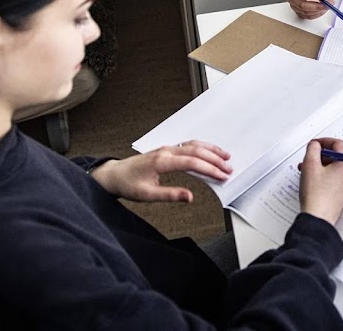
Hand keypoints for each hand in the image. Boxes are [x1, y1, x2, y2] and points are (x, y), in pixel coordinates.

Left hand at [89, 140, 231, 201]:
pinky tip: (209, 151)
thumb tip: (189, 197)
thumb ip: (170, 195)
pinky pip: (188, 145)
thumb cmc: (128, 184)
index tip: (221, 175)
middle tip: (228, 169)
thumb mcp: (147, 195)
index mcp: (161, 161)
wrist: (114, 175)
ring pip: (193, 145)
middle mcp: (166, 151)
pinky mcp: (167, 150)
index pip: (191, 162)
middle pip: (196, 151)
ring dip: (210, 150)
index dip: (209, 169)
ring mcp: (167, 149)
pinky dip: (202, 147)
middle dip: (215, 159)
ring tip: (225, 157)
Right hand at [286, 0, 332, 19]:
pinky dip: (318, 14)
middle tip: (327, 3)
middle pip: (302, 5)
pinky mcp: (300, 12)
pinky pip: (309, 16)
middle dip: (316, 5)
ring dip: (319, 10)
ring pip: (306, 12)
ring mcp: (295, 6)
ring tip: (328, 5)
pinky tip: (324, 9)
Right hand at [298, 137, 342, 224]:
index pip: (337, 144)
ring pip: (333, 167)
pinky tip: (311, 180)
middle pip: (335, 156)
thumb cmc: (316, 196)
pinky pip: (333, 178)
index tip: (314, 144)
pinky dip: (323, 175)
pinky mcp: (341, 193)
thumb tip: (315, 145)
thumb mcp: (310, 165)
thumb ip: (312, 149)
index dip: (323, 141)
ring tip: (306, 170)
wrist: (318, 218)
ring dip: (319, 165)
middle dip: (319, 155)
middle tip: (308, 158)